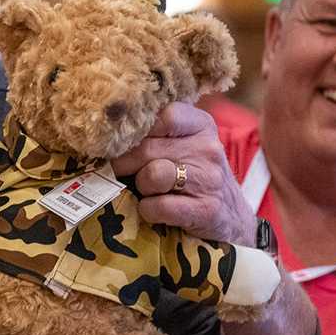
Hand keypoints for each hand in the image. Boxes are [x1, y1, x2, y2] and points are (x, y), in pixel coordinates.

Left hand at [112, 102, 254, 246]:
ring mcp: (209, 179)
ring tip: (148, 192)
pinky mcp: (206, 210)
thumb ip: (153, 134)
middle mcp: (208, 148)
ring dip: (140, 188)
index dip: (134, 132)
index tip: (122, 145)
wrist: (231, 219)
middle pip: (147, 149)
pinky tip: (155, 211)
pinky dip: (149, 211)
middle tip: (122, 175)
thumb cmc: (191, 178)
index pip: (161, 116)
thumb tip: (104, 133)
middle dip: (125, 165)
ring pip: (152, 175)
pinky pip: (159, 206)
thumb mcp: (181, 146)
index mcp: (199, 125)